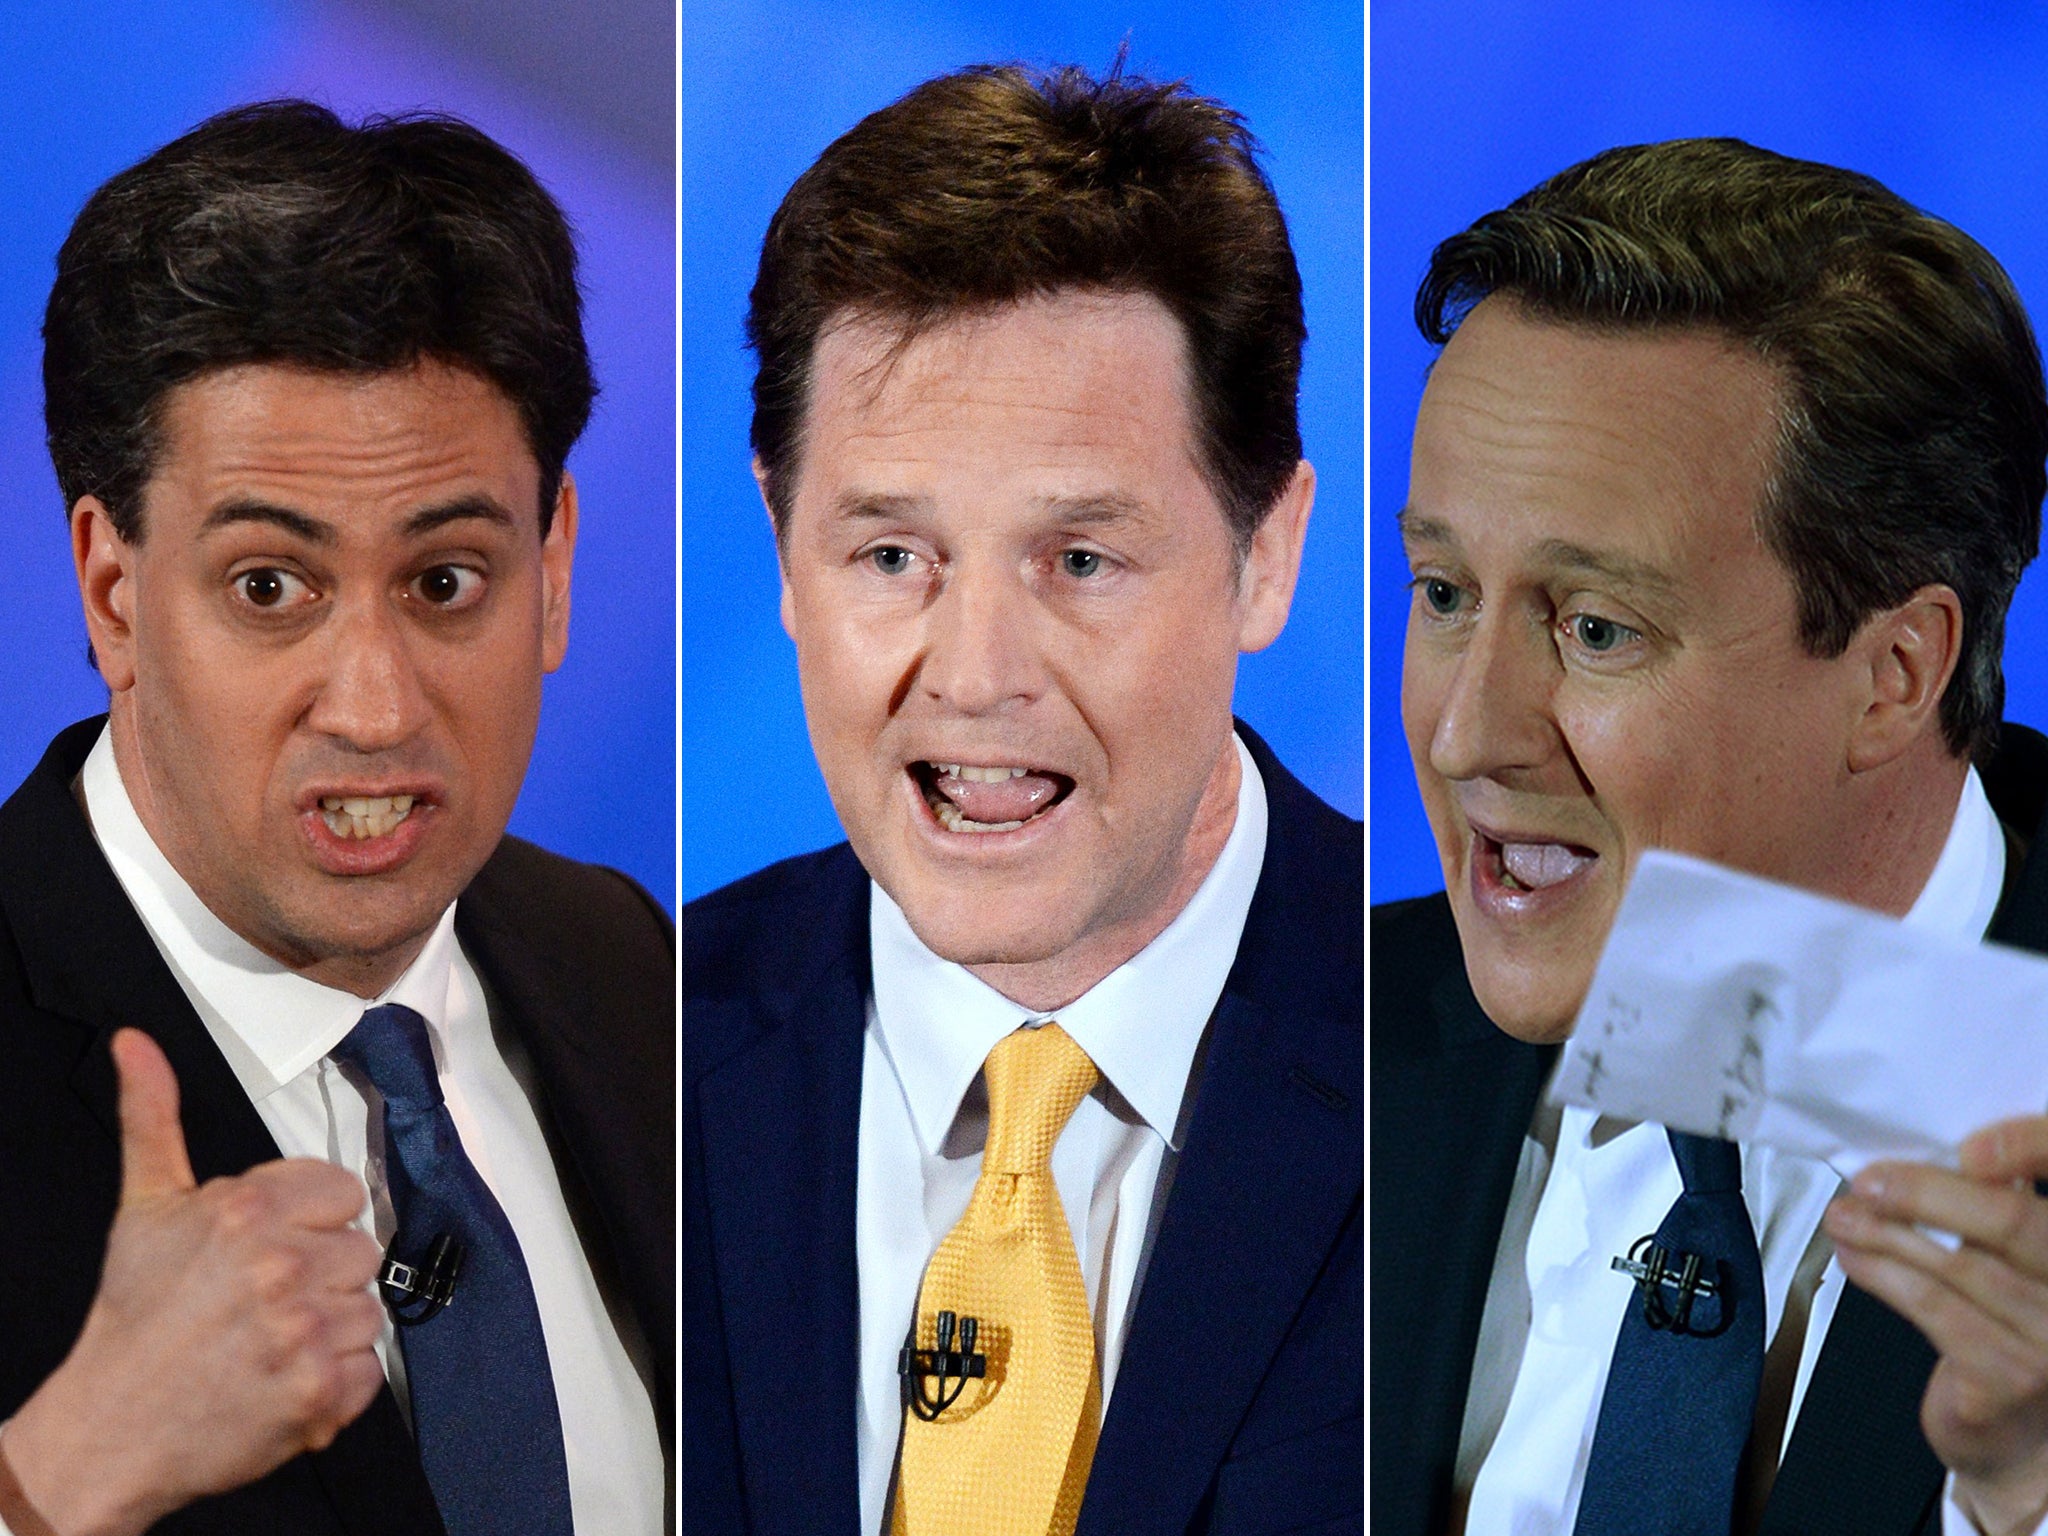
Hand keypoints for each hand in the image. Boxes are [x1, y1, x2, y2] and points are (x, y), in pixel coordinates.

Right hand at [2, 1029, 386, 1535]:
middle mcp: (282, 1266)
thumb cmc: (134, 1315)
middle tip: (262, 1301)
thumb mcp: (144, 1205)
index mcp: (249, 1211)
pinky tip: (283, 1379)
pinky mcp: (318, 1395)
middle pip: (361, 1251)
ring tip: (269, 1341)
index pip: (343, 1192)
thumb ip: (153, 1116)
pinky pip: (368, 1371)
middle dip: (320, 1273)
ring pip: (368, 1311)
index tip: (272, 1246)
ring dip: (329, 1329)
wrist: (108, 1428)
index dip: (310, 1220)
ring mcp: (304, 1333)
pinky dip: (335, 1382)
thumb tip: (134, 1042)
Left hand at [1827, 1116, 2047, 1535]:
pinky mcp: (2011, 1376)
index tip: (1970, 1145)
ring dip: (1887, 1233)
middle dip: (1929, 1192)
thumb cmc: (2010, 1333)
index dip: (2031, 1147)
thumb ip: (1998, 1212)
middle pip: (2015, 1222)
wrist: (2016, 1440)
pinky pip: (1935, 1308)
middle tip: (1870, 1181)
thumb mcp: (2016, 1266)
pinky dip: (1883, 1275)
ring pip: (1960, 1265)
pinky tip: (1854, 1256)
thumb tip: (1940, 1152)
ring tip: (1843, 1215)